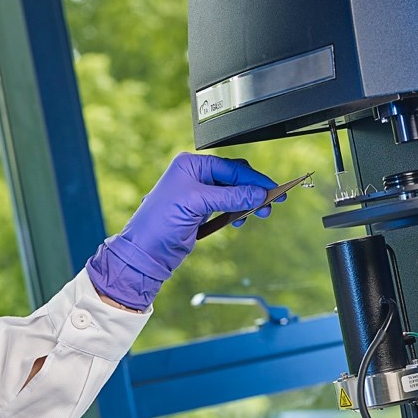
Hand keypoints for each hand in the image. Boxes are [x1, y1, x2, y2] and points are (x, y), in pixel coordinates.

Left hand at [87, 152, 276, 309]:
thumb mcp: (196, 203)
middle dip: (253, 190)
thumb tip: (257, 192)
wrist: (145, 252)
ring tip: (260, 213)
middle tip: (271, 202)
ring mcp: (198, 194)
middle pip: (235, 178)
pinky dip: (237, 212)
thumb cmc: (159, 222)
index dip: (253, 179)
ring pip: (233, 193)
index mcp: (191, 165)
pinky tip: (240, 220)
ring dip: (248, 203)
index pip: (231, 168)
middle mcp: (195, 176)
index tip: (271, 190)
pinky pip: (227, 207)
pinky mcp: (201, 211)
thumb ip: (230, 196)